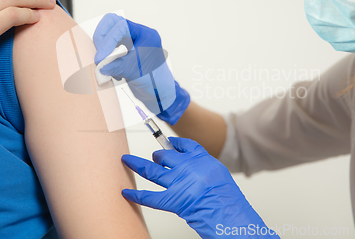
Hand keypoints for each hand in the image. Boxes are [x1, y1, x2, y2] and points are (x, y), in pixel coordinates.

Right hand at [93, 13, 189, 124]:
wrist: (159, 93)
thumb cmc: (156, 81)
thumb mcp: (136, 72)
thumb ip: (117, 66)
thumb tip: (100, 65)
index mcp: (145, 34)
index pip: (120, 26)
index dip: (108, 40)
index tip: (102, 58)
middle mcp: (137, 35)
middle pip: (112, 24)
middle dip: (102, 39)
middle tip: (100, 57)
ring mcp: (130, 43)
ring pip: (108, 35)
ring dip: (104, 50)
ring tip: (107, 67)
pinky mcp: (123, 52)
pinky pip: (108, 48)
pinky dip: (106, 59)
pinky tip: (112, 73)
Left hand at [122, 137, 279, 238]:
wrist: (229, 212)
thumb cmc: (227, 197)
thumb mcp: (219, 174)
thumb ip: (203, 167)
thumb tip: (193, 166)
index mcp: (200, 159)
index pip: (185, 145)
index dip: (174, 143)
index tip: (169, 141)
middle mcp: (186, 167)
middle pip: (164, 156)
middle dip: (157, 155)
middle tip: (154, 156)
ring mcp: (177, 183)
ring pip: (151, 170)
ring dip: (138, 165)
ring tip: (128, 161)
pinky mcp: (171, 199)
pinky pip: (149, 197)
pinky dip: (136, 195)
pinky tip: (126, 193)